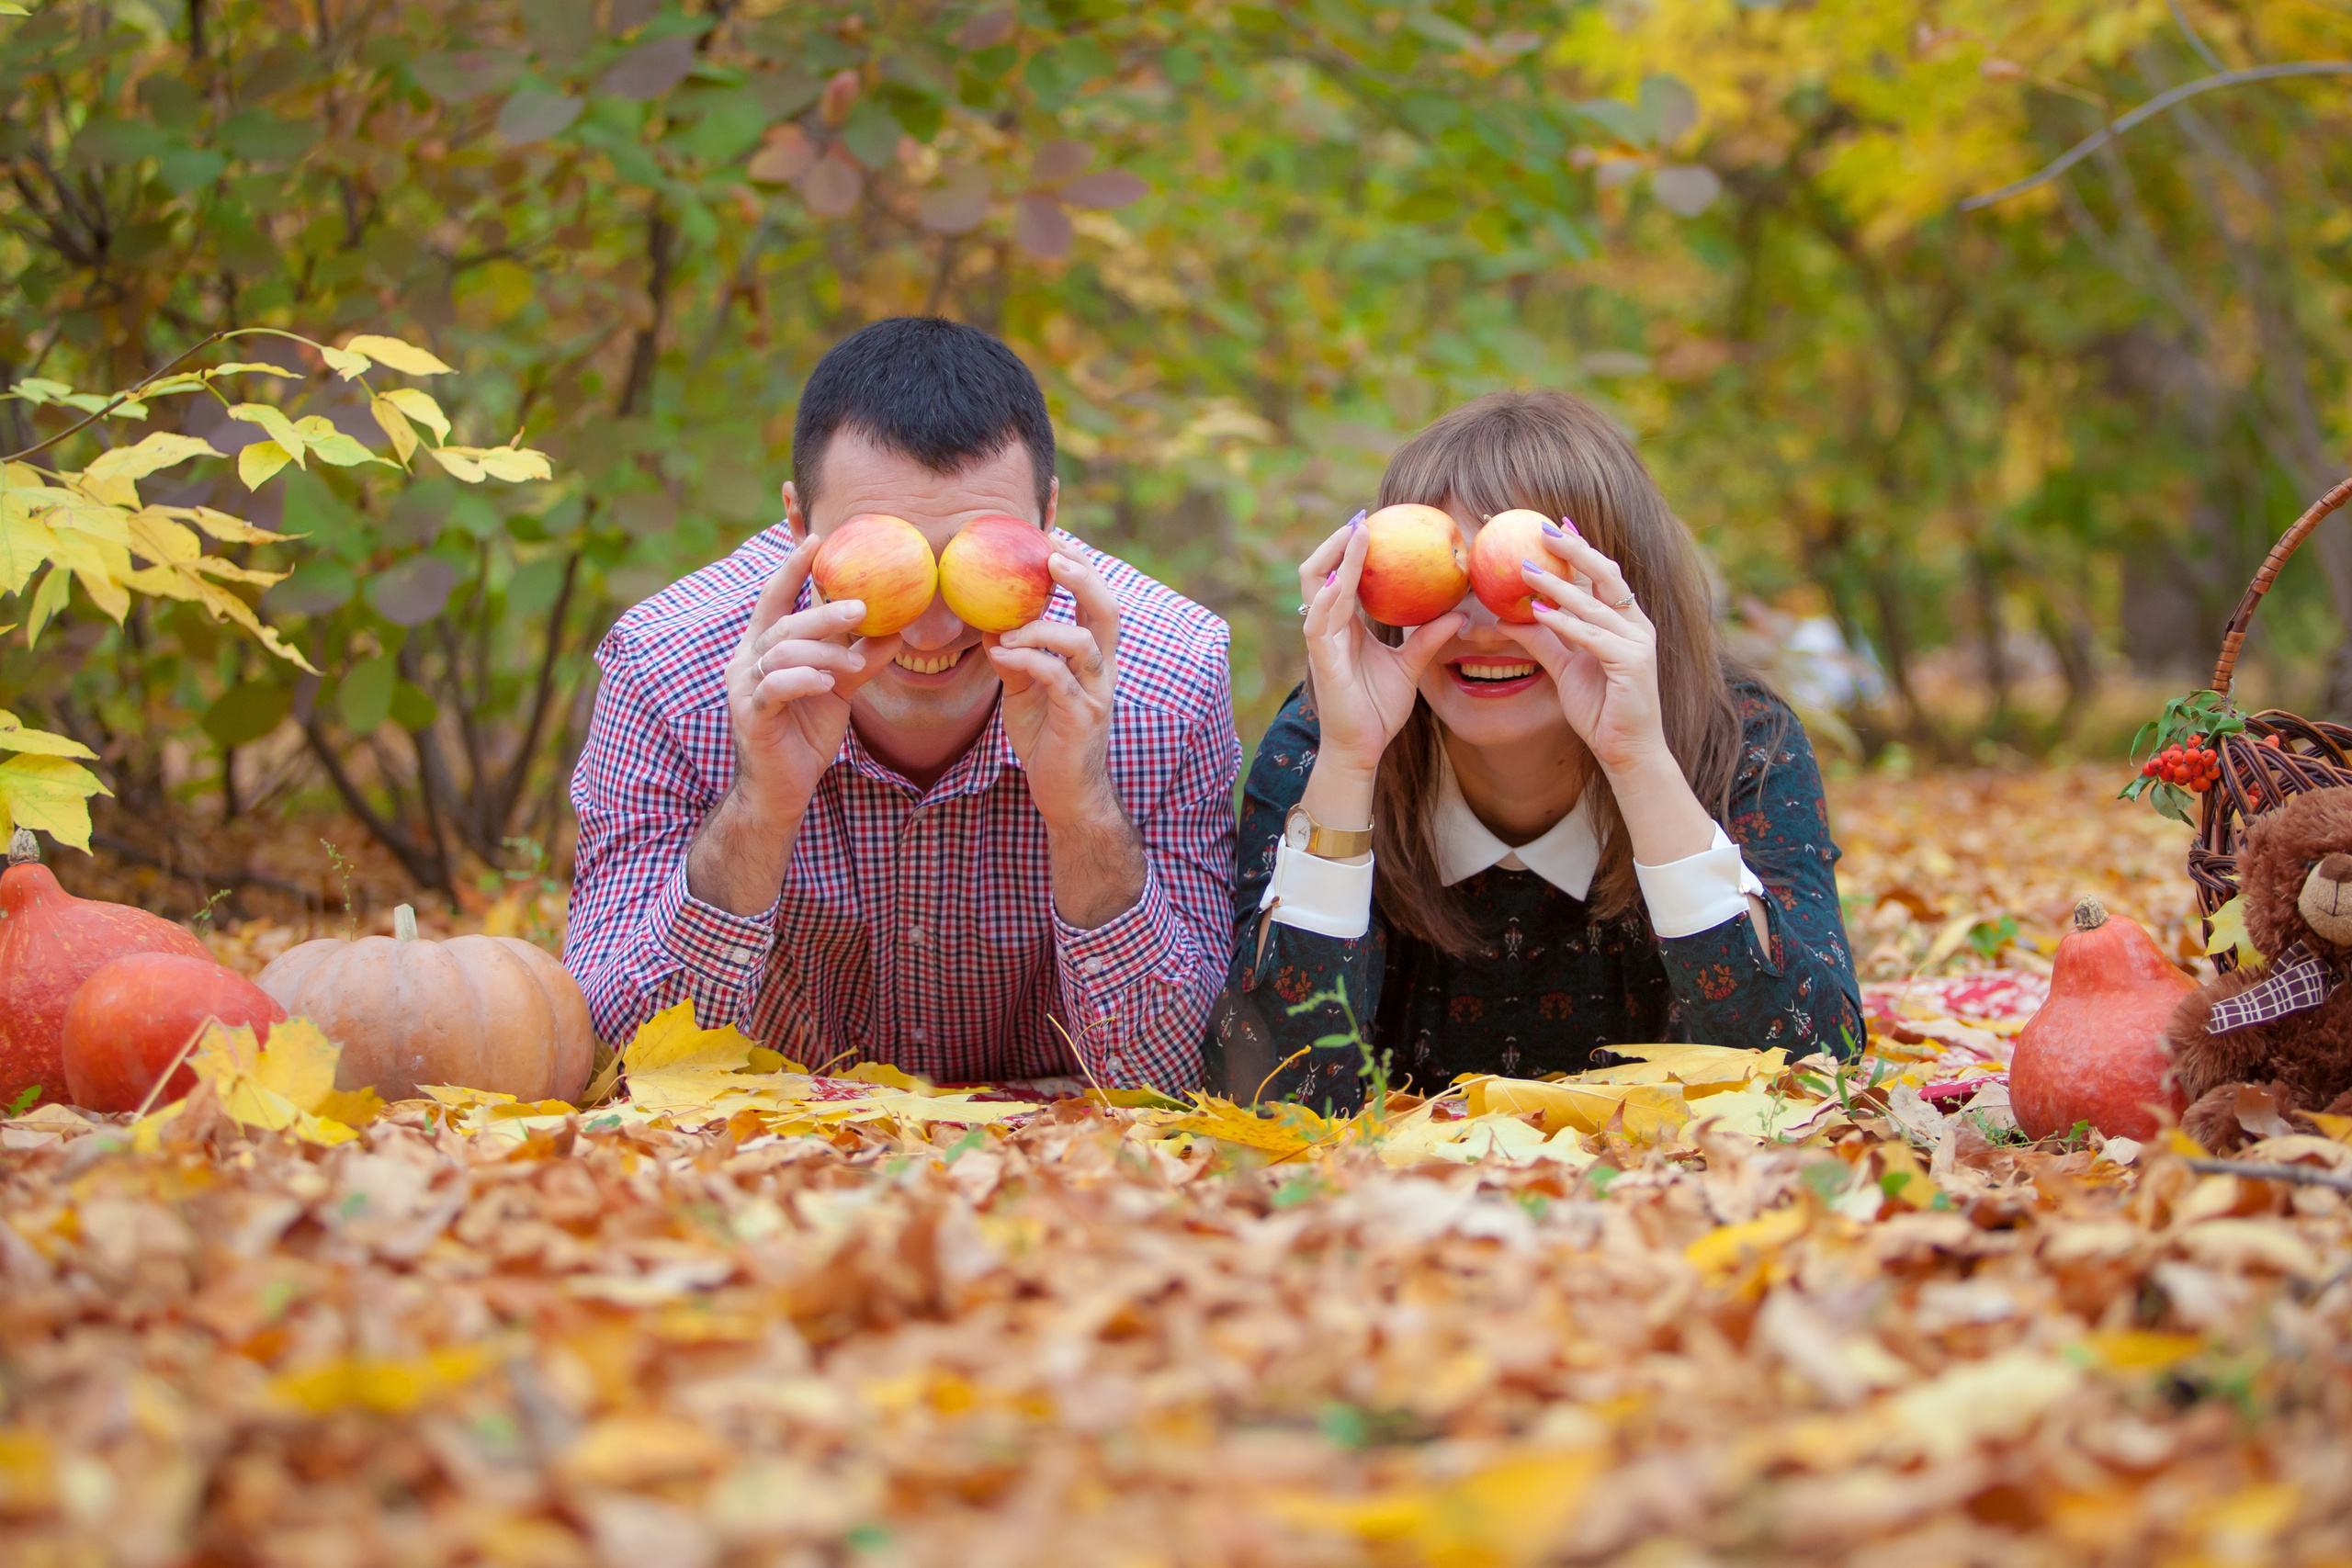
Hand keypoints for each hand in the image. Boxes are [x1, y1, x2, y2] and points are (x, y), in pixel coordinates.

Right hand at [724, 539, 903, 826]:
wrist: (781, 789)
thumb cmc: (805, 733)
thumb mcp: (839, 688)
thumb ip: (860, 658)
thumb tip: (898, 631)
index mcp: (764, 647)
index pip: (775, 597)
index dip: (793, 568)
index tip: (818, 539)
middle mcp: (748, 660)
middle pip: (784, 623)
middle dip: (823, 613)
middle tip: (863, 607)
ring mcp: (746, 688)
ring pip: (781, 652)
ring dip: (822, 653)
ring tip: (850, 664)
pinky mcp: (752, 715)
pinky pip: (775, 688)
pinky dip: (803, 680)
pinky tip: (826, 683)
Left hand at [987, 541, 1121, 830]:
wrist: (1066, 795)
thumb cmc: (1048, 738)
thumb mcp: (1024, 688)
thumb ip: (1015, 654)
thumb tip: (987, 620)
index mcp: (1093, 658)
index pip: (1096, 601)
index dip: (1080, 567)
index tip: (1051, 537)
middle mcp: (1102, 670)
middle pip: (1107, 609)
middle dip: (1082, 576)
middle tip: (1049, 554)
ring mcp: (1096, 694)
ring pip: (1083, 641)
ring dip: (1040, 626)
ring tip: (1006, 628)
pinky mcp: (1081, 718)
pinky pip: (1057, 677)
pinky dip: (1027, 659)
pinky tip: (1000, 654)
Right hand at [1297, 511, 1466, 776]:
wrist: (1362, 749)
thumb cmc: (1380, 709)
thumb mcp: (1411, 666)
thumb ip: (1429, 638)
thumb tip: (1461, 613)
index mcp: (1344, 626)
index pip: (1341, 577)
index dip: (1350, 550)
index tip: (1372, 523)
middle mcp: (1328, 627)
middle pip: (1318, 571)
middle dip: (1335, 543)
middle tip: (1362, 519)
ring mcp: (1321, 641)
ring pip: (1315, 586)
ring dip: (1335, 558)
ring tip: (1355, 533)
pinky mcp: (1321, 659)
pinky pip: (1318, 621)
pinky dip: (1328, 597)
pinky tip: (1343, 579)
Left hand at [1501, 522, 1669, 778]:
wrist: (1627, 751)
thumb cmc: (1601, 709)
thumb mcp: (1566, 668)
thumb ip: (1545, 640)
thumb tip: (1510, 618)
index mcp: (1625, 623)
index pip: (1603, 577)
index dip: (1581, 549)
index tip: (1556, 523)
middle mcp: (1636, 626)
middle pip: (1606, 577)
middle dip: (1576, 549)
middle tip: (1545, 528)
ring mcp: (1637, 644)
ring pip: (1593, 605)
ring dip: (1557, 585)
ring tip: (1525, 568)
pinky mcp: (1631, 664)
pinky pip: (1592, 636)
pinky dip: (1565, 622)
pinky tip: (1538, 612)